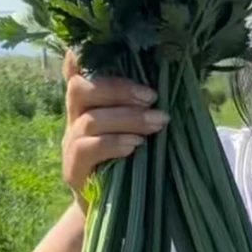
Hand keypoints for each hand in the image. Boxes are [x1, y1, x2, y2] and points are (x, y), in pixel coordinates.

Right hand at [61, 49, 169, 206]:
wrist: (111, 208)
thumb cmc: (130, 161)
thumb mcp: (138, 129)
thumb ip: (146, 107)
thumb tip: (181, 84)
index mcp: (90, 101)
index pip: (76, 70)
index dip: (82, 54)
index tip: (109, 43)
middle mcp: (75, 116)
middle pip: (81, 89)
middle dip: (119, 88)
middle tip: (152, 96)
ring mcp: (70, 142)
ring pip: (90, 119)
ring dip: (127, 118)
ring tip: (157, 122)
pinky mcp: (72, 168)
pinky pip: (87, 148)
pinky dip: (114, 143)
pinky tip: (135, 146)